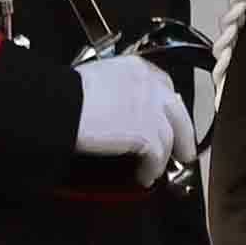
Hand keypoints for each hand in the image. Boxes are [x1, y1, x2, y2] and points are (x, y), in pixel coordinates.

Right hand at [74, 52, 196, 183]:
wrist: (61, 106)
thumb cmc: (64, 94)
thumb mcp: (94, 80)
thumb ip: (113, 90)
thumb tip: (113, 108)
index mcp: (134, 68)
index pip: (163, 85)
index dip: (167, 106)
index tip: (166, 117)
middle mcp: (148, 86)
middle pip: (177, 111)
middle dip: (184, 133)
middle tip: (184, 149)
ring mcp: (151, 110)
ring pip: (171, 136)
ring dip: (165, 156)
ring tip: (159, 169)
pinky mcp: (146, 134)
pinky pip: (158, 156)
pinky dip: (152, 168)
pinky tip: (145, 176)